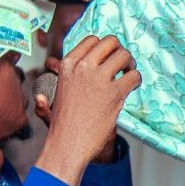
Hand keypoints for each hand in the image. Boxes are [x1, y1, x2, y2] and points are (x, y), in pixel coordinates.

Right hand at [35, 36, 140, 185]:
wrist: (68, 145)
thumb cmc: (63, 124)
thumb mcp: (52, 97)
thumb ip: (52, 82)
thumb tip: (47, 71)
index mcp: (68, 64)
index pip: (92, 40)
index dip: (105, 48)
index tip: (108, 59)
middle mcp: (83, 67)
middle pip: (111, 42)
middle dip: (120, 51)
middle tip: (123, 65)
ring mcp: (98, 79)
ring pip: (125, 55)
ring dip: (131, 64)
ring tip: (128, 76)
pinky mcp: (114, 93)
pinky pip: (134, 76)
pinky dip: (137, 80)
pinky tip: (131, 88)